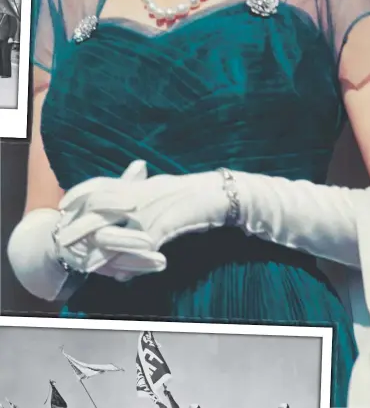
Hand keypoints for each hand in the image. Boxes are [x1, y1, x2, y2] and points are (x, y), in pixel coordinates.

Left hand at [66, 164, 228, 271]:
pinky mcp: (160, 230)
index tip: (63, 205)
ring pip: (112, 234)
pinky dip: (128, 265)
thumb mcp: (160, 187)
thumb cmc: (190, 192)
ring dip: (98, 252)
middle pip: (97, 209)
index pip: (100, 184)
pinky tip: (120, 277)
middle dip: (78, 226)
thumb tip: (130, 192)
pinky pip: (137, 250)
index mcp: (137, 184)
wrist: (216, 195)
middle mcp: (138, 196)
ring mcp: (148, 214)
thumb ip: (140, 191)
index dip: (79, 193)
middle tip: (62, 241)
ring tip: (86, 265)